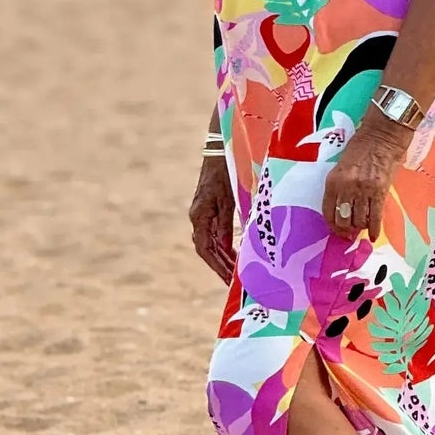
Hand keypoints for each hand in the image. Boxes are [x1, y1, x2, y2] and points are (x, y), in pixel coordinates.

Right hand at [189, 155, 237, 281]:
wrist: (220, 150)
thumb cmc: (226, 170)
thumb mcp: (229, 197)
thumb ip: (226, 222)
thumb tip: (226, 246)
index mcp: (200, 215)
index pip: (204, 248)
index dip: (217, 265)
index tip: (228, 279)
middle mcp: (198, 217)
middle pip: (207, 249)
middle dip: (221, 266)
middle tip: (235, 283)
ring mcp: (202, 214)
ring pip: (210, 244)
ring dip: (222, 259)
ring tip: (236, 275)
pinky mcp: (209, 211)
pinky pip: (214, 234)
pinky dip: (224, 247)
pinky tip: (235, 255)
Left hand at [321, 117, 406, 239]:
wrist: (383, 136)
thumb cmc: (361, 146)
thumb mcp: (342, 165)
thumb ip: (340, 185)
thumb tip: (342, 207)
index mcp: (333, 180)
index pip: (328, 210)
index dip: (331, 224)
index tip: (335, 229)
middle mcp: (347, 187)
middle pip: (343, 219)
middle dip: (345, 229)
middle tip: (348, 233)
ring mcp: (364, 190)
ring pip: (359, 220)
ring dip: (360, 227)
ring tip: (361, 228)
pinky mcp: (380, 192)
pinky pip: (376, 216)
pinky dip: (374, 229)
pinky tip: (373, 235)